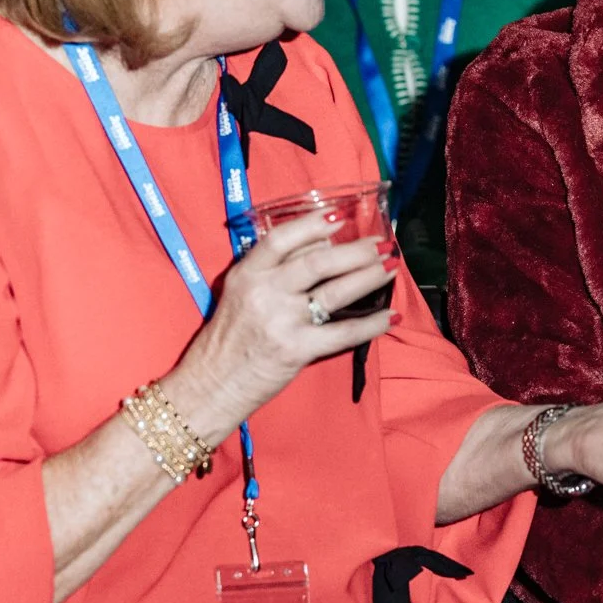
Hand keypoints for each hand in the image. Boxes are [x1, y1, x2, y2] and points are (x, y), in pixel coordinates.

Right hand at [166, 211, 393, 431]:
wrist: (212, 384)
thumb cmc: (228, 338)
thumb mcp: (240, 293)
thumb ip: (274, 269)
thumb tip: (322, 245)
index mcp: (247, 274)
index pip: (282, 238)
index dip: (313, 225)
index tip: (340, 218)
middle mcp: (264, 292)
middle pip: (318, 261)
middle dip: (356, 251)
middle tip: (381, 245)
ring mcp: (282, 321)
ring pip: (335, 290)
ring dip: (369, 276)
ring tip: (390, 268)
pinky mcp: (297, 350)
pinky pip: (343, 332)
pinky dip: (371, 324)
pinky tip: (389, 316)